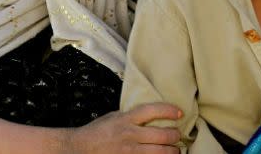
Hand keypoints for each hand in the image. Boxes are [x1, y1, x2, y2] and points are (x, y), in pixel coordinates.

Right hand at [66, 103, 182, 153]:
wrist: (81, 148)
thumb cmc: (97, 132)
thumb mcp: (113, 117)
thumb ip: (130, 116)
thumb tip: (150, 114)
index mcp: (126, 119)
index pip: (152, 111)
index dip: (169, 110)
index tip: (179, 113)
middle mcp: (130, 134)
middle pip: (162, 134)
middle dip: (175, 135)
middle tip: (177, 135)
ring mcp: (130, 151)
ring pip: (161, 152)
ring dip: (172, 151)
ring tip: (174, 149)